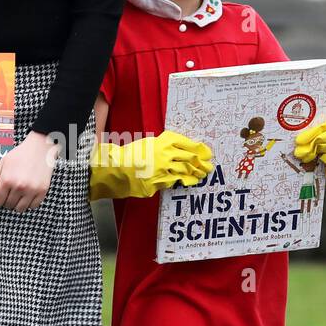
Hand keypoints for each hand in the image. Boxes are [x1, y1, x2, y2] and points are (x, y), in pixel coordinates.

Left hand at [0, 130, 58, 211]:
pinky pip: (33, 206)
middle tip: (10, 192)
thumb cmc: (19, 155)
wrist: (39, 148)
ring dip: (17, 204)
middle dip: (6, 200)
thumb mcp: (2, 164)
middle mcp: (19, 187)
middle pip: (8, 205)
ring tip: (18, 195)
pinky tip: (27, 194)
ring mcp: (32, 190)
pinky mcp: (42, 191)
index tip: (0, 194)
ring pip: (20, 209)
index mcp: (7, 180)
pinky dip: (29, 203)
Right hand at [90, 129, 212, 200]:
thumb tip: (179, 151)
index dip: (199, 149)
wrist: (117, 169)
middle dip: (201, 163)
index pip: (187, 144)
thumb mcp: (149, 144)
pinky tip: (189, 181)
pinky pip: (174, 181)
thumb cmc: (131, 154)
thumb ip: (164, 146)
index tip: (206, 152)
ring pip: (185, 171)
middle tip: (209, 166)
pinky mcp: (159, 182)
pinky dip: (183, 181)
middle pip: (189, 159)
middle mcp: (165, 155)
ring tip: (202, 175)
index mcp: (163, 142)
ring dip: (196, 173)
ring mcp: (163, 170)